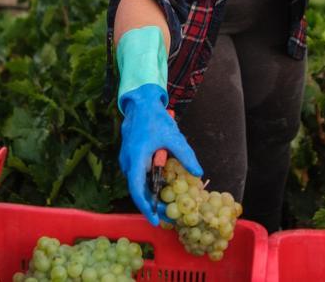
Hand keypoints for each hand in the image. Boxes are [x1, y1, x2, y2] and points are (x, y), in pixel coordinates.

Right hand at [118, 83, 202, 225]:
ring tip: (166, 203)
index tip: (155, 219)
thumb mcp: (174, 138)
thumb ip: (186, 156)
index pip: (137, 190)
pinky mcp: (129, 157)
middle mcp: (128, 162)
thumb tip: (198, 174)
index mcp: (136, 158)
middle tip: (167, 215)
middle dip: (151, 204)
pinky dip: (148, 183)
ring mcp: (126, 160)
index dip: (145, 207)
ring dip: (150, 193)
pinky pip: (138, 175)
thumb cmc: (156, 119)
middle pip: (137, 190)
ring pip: (137, 183)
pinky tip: (161, 186)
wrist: (141, 104)